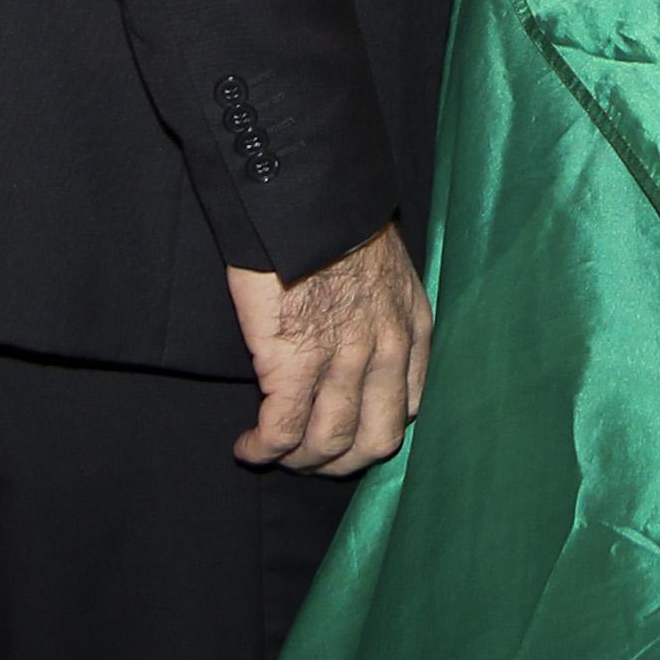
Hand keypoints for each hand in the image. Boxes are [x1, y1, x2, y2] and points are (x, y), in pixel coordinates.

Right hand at [225, 223, 430, 473]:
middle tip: (309, 459)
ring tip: (273, 452)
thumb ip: (382, 310)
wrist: (305, 198)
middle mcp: (386, 352)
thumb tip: (360, 335)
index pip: (408, 407)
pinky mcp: (293, 365)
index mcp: (411, 327)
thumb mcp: (385, 266)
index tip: (346, 434)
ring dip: (299, 460)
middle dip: (340, 462)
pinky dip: (264, 448)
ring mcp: (342, 362)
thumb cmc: (334, 220)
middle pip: (375, 441)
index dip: (374, 432)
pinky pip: (282, 430)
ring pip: (329, 444)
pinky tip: (248, 446)